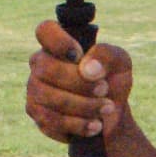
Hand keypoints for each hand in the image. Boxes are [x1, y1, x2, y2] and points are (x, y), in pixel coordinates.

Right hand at [26, 20, 132, 147]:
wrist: (111, 115)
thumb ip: (107, 55)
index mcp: (58, 45)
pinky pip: (50, 120)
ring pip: (49, 98)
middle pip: (47, 69)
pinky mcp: (37, 113)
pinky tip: (95, 125)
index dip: (59, 42)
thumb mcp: (120, 63)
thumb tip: (87, 68)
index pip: (45, 31)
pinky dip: (77, 125)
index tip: (79, 55)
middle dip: (80, 83)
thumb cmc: (112, 81)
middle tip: (104, 89)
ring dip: (84, 106)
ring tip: (106, 108)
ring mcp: (34, 89)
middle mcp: (40, 64)